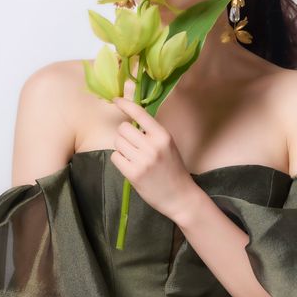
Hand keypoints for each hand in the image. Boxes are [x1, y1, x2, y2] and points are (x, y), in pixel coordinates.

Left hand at [111, 96, 198, 220]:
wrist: (180, 196)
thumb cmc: (173, 170)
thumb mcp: (168, 146)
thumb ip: (152, 134)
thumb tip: (130, 121)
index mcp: (163, 135)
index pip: (140, 113)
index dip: (125, 104)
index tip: (116, 100)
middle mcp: (153, 146)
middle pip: (123, 129)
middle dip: (124, 136)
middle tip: (133, 146)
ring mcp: (142, 160)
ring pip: (117, 142)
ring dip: (122, 148)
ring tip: (134, 158)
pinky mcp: (133, 174)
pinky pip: (116, 157)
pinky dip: (120, 160)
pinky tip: (130, 167)